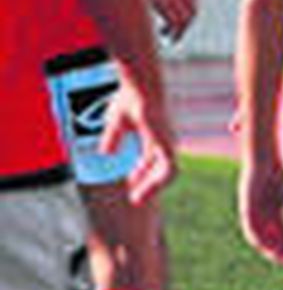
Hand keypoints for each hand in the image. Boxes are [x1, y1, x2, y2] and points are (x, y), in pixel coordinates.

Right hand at [100, 82, 177, 205]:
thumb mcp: (117, 123)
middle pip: (160, 167)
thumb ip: (113, 139)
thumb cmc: (129, 100)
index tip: (130, 182)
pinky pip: (169, 171)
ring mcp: (168, 143)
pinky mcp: (168, 146)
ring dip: (152, 187)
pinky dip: (156, 183)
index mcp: (155, 134)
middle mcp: (164, 140)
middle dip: (147, 182)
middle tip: (135, 197)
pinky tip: (142, 191)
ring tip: (137, 199)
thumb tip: (105, 155)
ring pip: (167, 173)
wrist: (141, 90)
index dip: (142, 171)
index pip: (152, 157)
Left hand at [238, 159, 282, 266]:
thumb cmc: (277, 176)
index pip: (279, 237)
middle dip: (281, 252)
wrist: (264, 160)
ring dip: (270, 248)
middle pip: (271, 240)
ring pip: (260, 238)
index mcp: (272, 216)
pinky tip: (266, 244)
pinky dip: (258, 237)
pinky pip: (250, 228)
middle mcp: (261, 218)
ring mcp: (252, 214)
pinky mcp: (245, 209)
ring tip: (280, 256)